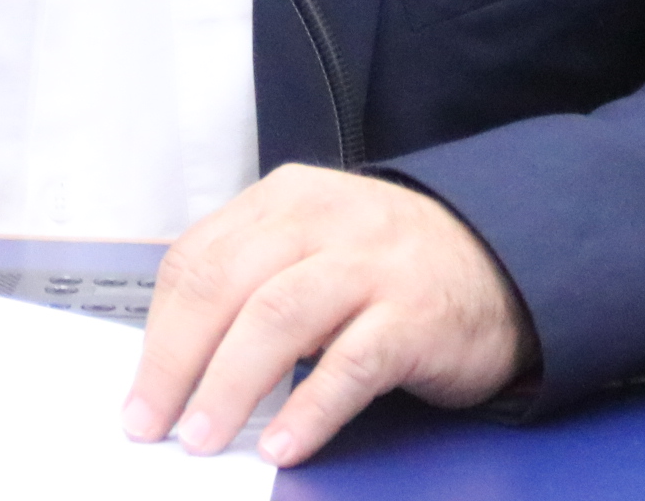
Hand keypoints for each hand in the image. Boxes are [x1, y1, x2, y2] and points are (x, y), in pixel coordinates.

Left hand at [123, 166, 533, 467]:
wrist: (504, 261)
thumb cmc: (392, 265)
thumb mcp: (315, 245)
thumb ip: (254, 281)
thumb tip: (177, 361)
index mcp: (286, 200)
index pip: (197, 258)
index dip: (159, 331)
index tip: (140, 390)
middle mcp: (324, 221)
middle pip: (226, 284)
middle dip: (176, 360)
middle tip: (152, 422)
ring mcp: (372, 266)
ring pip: (278, 317)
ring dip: (230, 384)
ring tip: (202, 436)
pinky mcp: (414, 316)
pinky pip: (351, 365)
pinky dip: (310, 409)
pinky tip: (283, 444)